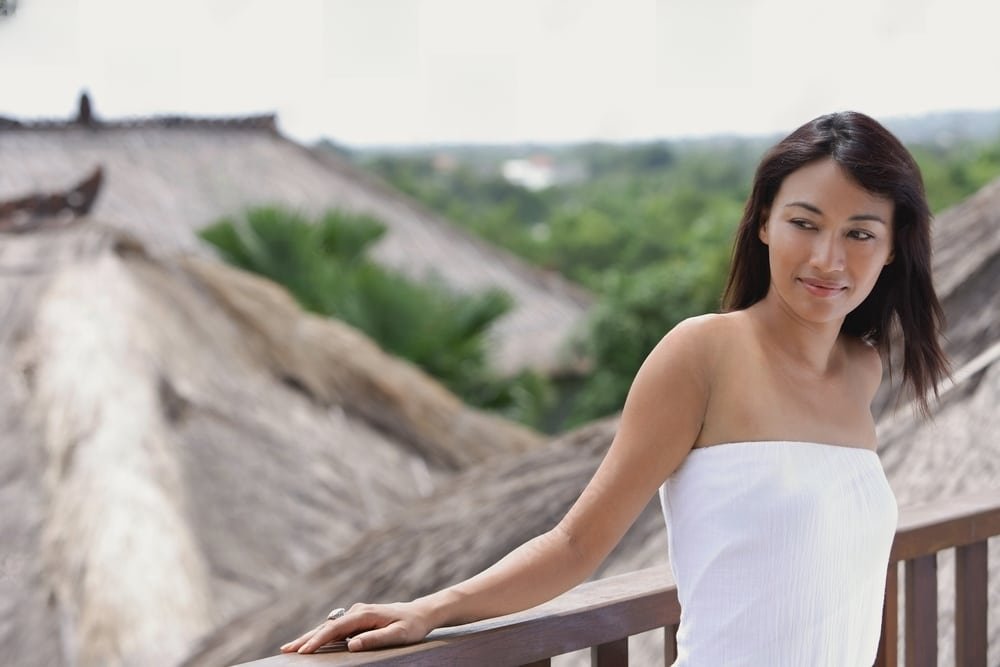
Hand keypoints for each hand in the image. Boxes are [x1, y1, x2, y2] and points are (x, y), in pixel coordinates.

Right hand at [280, 601, 434, 653]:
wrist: (421, 613)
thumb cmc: (411, 626)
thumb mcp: (398, 635)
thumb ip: (375, 639)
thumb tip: (351, 645)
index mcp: (365, 614)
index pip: (336, 629)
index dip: (318, 640)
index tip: (304, 651)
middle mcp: (357, 611)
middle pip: (327, 626)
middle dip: (306, 638)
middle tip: (286, 650)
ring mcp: (356, 614)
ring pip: (329, 626)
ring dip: (310, 636)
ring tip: (291, 648)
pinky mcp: (357, 619)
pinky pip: (335, 628)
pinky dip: (321, 635)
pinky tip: (311, 642)